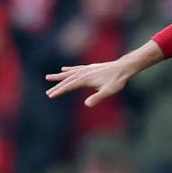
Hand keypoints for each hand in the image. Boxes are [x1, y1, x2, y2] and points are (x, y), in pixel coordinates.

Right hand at [45, 41, 163, 105]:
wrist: (123, 67)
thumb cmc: (117, 80)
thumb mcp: (109, 91)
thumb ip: (97, 97)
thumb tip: (87, 104)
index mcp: (85, 79)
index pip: (69, 86)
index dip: (59, 91)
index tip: (50, 96)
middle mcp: (84, 73)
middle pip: (67, 80)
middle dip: (57, 86)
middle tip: (47, 92)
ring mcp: (86, 69)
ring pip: (69, 73)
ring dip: (59, 76)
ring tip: (49, 77)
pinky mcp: (90, 67)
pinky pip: (76, 69)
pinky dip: (69, 69)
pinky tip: (64, 69)